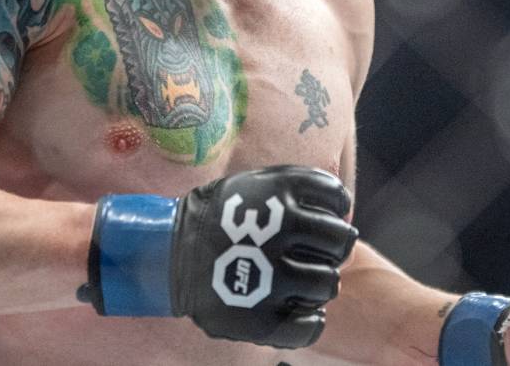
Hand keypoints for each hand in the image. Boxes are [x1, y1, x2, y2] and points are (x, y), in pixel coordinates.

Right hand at [172, 165, 358, 346]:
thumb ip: (297, 187)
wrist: (166, 256)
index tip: (326, 216)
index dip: (337, 208)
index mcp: (279, 192)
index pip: (337, 197)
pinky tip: (296, 308)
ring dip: (321, 283)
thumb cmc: (220, 218)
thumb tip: (343, 205)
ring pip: (329, 284)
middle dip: (336, 247)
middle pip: (341, 241)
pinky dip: (310, 320)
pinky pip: (311, 326)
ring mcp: (270, 276)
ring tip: (303, 281)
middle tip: (319, 253)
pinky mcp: (260, 318)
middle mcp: (278, 230)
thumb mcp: (254, 184)